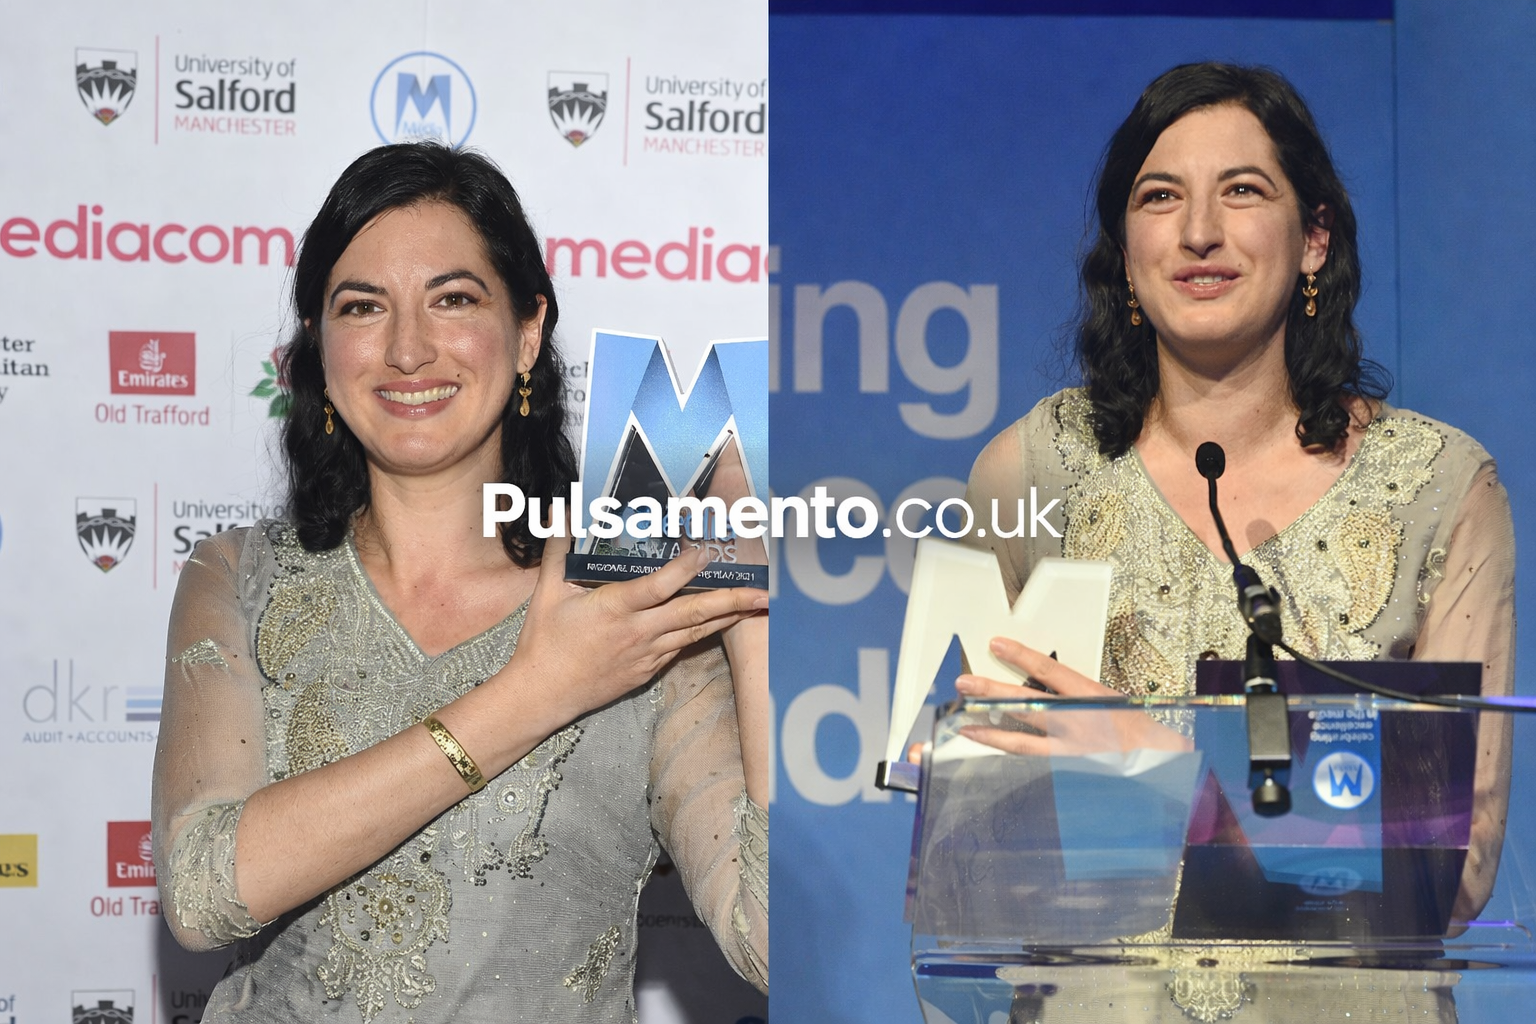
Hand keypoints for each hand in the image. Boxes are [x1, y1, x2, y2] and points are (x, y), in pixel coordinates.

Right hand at [512, 533, 767, 719]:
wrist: (544, 694)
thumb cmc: (545, 640)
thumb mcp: (548, 591)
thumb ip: (559, 547)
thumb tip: (559, 507)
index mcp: (616, 608)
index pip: (659, 586)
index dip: (685, 569)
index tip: (707, 552)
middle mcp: (639, 632)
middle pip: (693, 614)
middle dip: (731, 601)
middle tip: (763, 594)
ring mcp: (648, 654)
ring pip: (696, 633)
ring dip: (728, 618)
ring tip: (757, 607)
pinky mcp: (649, 670)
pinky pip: (682, 648)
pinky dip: (704, 634)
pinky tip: (723, 624)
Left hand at [953, 637, 1191, 757]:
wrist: (1166, 772)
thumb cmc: (1143, 735)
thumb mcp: (1112, 703)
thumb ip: (1078, 697)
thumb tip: (1043, 686)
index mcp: (1091, 698)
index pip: (1049, 670)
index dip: (1020, 656)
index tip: (997, 644)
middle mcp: (1078, 725)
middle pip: (1025, 704)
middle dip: (991, 693)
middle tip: (965, 684)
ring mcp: (1071, 754)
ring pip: (1021, 742)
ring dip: (990, 732)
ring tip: (965, 724)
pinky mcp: (1067, 776)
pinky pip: (1033, 766)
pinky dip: (1012, 759)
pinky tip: (993, 754)